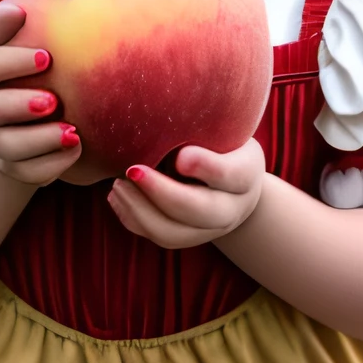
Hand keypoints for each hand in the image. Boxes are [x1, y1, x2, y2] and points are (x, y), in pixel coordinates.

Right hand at [0, 0, 80, 185]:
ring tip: (71, 132)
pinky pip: (24, 171)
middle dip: (19, 104)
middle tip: (53, 100)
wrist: (40, 120)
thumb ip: (26, 26)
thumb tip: (26, 1)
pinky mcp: (11, 167)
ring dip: (37, 139)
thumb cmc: (42, 73)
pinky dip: (50, 164)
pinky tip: (75, 150)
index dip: (11, 61)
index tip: (47, 56)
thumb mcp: (36, 44)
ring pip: (4, 144)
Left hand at [107, 139, 265, 248]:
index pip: (232, 174)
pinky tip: (117, 195)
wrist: (229, 180)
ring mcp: (208, 229)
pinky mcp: (185, 237)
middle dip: (161, 193)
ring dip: (140, 210)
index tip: (180, 156)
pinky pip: (157, 236)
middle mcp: (232, 208)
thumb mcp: (223, 126)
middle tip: (132, 170)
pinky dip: (132, 218)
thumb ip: (203, 125)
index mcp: (245, 174)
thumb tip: (164, 128)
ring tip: (117, 184)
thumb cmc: (220, 140)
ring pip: (173, 233)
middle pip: (199, 211)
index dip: (205, 166)